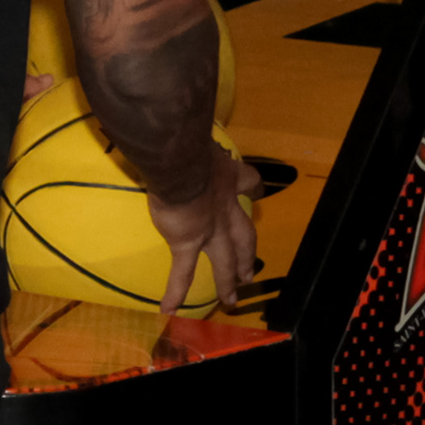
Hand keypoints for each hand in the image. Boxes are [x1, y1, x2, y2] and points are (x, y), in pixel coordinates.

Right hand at [144, 142, 259, 335]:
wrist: (180, 161)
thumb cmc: (186, 143)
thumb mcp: (197, 135)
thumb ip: (192, 134)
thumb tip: (177, 112)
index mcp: (227, 177)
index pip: (248, 182)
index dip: (252, 188)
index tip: (255, 192)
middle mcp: (224, 207)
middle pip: (244, 236)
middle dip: (247, 255)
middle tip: (250, 273)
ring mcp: (209, 229)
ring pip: (224, 261)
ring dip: (228, 282)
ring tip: (231, 301)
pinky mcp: (187, 242)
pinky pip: (182, 272)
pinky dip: (176, 292)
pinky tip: (169, 311)